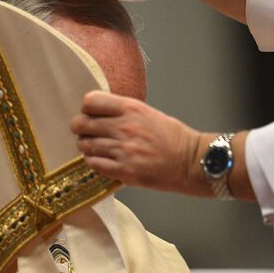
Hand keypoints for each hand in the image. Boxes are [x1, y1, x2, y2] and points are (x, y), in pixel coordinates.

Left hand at [71, 91, 210, 195]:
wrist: (193, 162)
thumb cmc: (171, 137)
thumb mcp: (146, 113)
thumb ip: (121, 111)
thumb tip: (94, 113)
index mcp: (131, 109)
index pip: (90, 101)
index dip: (86, 109)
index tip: (91, 114)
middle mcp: (124, 127)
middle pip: (81, 124)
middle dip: (80, 128)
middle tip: (85, 133)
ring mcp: (123, 150)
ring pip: (85, 145)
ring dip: (86, 147)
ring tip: (96, 148)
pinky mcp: (124, 171)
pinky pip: (93, 164)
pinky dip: (94, 162)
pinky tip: (102, 161)